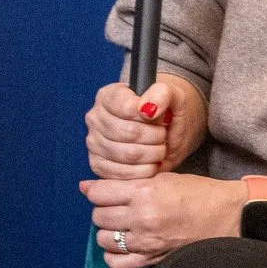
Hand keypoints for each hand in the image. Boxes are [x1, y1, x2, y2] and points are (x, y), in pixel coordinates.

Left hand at [78, 172, 243, 267]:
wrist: (229, 216)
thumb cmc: (200, 193)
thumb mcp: (165, 178)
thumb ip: (130, 182)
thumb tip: (90, 187)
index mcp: (145, 191)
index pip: (99, 193)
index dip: (95, 190)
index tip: (100, 191)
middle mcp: (142, 217)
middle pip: (98, 216)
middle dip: (103, 209)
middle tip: (116, 207)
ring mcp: (146, 241)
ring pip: (104, 239)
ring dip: (108, 231)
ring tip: (121, 225)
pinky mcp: (153, 259)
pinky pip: (117, 263)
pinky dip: (114, 255)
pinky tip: (122, 245)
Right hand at [84, 73, 206, 179]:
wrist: (165, 129)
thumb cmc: (165, 110)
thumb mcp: (172, 95)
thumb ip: (162, 94)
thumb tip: (148, 107)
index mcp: (109, 96)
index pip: (126, 107)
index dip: (148, 116)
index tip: (160, 118)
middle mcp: (96, 118)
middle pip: (129, 133)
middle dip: (155, 137)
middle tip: (164, 136)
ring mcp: (94, 143)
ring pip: (128, 155)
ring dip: (152, 154)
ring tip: (160, 148)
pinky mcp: (98, 165)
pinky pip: (122, 173)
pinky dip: (144, 171)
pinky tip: (152, 164)